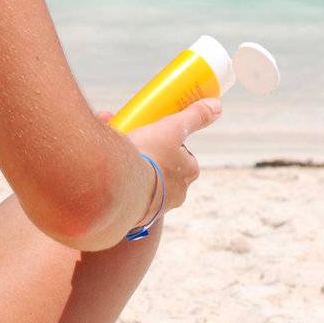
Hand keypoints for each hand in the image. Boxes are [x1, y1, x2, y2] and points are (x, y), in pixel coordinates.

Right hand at [120, 99, 220, 217]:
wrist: (118, 188)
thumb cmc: (148, 157)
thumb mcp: (172, 128)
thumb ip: (195, 116)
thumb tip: (217, 106)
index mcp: (188, 173)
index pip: (181, 153)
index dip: (166, 140)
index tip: (151, 134)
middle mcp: (175, 194)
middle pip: (161, 167)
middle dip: (145, 153)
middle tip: (129, 141)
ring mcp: (154, 207)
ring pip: (143, 181)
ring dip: (130, 168)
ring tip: (113, 155)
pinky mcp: (134, 216)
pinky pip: (128, 195)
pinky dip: (118, 183)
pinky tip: (107, 173)